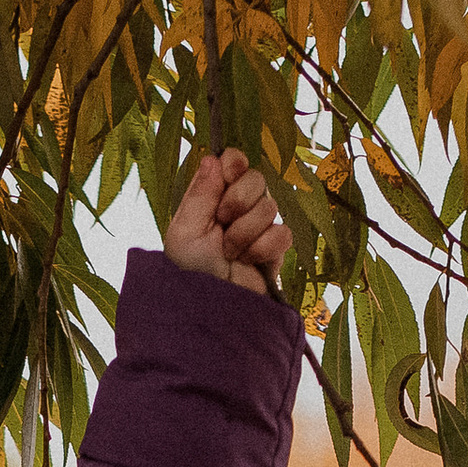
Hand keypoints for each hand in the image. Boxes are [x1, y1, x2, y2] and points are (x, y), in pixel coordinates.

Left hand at [166, 148, 291, 292]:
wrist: (212, 309)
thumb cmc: (191, 272)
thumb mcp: (184, 232)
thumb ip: (200, 194)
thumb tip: (213, 158)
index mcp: (212, 197)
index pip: (233, 160)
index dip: (234, 164)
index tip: (227, 176)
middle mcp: (237, 207)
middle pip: (256, 178)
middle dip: (237, 203)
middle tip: (222, 226)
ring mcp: (259, 227)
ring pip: (269, 206)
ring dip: (245, 233)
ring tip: (230, 254)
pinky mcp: (276, 249)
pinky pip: (283, 233)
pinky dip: (263, 249)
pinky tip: (249, 262)